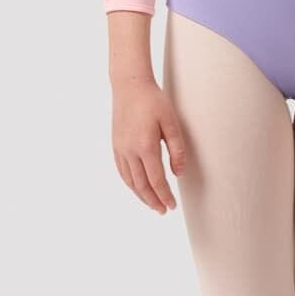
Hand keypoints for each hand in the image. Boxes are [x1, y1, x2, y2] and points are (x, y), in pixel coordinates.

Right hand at [111, 75, 186, 213]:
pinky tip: (138, 188)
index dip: (165, 196)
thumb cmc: (154, 101)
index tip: (172, 206)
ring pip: (130, 181)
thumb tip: (178, 173)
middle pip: (141, 185)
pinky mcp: (116, 145)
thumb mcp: (171, 122)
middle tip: (164, 211)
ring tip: (152, 204)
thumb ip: (177, 149)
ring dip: (141, 195)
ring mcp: (120, 148)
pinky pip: (122, 171)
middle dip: (153, 201)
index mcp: (145, 146)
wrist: (129, 85)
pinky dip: (130, 184)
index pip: (156, 180)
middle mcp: (129, 151)